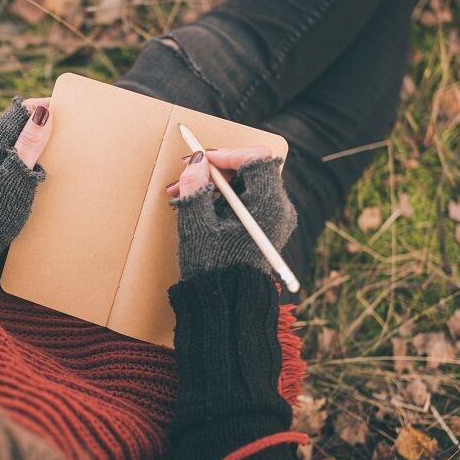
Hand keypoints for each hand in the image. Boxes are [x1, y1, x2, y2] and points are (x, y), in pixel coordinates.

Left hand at [0, 96, 52, 258]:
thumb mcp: (16, 175)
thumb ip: (29, 143)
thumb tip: (43, 113)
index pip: (23, 108)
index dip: (45, 107)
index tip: (68, 113)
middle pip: (23, 121)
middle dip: (46, 122)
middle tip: (71, 131)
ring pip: (23, 138)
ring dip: (42, 140)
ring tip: (63, 149)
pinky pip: (21, 154)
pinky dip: (36, 155)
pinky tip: (47, 167)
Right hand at [168, 147, 296, 279]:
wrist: (226, 305)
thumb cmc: (213, 269)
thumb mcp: (196, 226)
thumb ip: (195, 189)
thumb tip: (197, 162)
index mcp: (268, 206)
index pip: (256, 159)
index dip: (227, 154)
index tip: (201, 160)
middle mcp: (278, 209)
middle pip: (249, 169)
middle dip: (214, 169)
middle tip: (184, 173)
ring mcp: (274, 218)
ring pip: (244, 183)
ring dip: (212, 183)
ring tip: (180, 194)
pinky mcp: (264, 226)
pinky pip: (244, 200)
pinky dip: (220, 198)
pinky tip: (195, 206)